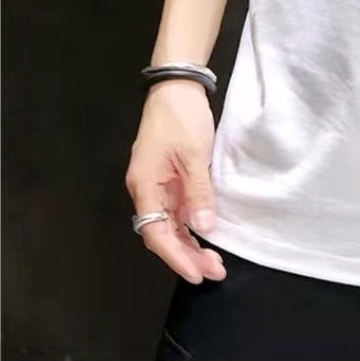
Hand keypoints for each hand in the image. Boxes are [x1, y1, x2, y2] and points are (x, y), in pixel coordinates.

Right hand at [124, 79, 225, 283]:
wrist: (177, 87)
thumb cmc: (182, 117)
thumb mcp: (194, 154)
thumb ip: (198, 192)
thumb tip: (203, 227)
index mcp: (145, 185)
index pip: (156, 233)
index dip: (176, 257)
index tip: (197, 273)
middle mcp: (146, 190)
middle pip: (162, 233)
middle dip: (186, 256)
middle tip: (214, 271)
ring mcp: (156, 184)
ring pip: (170, 225)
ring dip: (189, 244)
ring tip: (213, 262)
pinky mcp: (168, 178)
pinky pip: (176, 211)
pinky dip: (190, 226)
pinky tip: (204, 236)